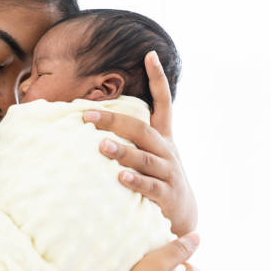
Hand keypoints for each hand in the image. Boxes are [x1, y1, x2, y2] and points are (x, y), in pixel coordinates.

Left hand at [83, 51, 196, 235]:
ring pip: (144, 158)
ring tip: (102, 146)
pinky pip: (150, 186)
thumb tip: (94, 124)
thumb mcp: (150, 154)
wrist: (183, 215)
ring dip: (122, 151)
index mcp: (162, 137)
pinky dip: (135, 180)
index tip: (150, 54)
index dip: (158, 78)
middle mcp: (166, 150)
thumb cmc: (158, 178)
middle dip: (114, 121)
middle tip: (87, 116)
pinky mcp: (167, 194)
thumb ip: (130, 139)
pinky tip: (119, 176)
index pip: (163, 102)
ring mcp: (168, 172)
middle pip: (141, 129)